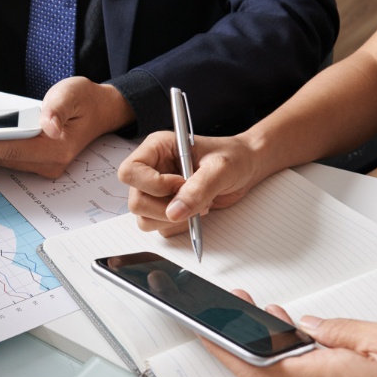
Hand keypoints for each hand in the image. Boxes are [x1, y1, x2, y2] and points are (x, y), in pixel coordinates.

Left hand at [0, 77, 134, 178]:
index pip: (8, 149)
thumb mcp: (73, 93)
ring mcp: (40, 166)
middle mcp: (47, 164)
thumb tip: (47, 124)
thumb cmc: (85, 100)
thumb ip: (58, 107)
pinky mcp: (34, 161)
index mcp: (55, 149)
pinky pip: (4, 157)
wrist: (100, 110)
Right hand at [117, 131, 265, 235]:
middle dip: (165, 208)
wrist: (246, 167)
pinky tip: (197, 210)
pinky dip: (180, 225)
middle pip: (136, 201)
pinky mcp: (165, 208)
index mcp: (156, 148)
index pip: (130, 171)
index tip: (180, 184)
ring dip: (174, 219)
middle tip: (193, 201)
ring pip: (145, 219)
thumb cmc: (234, 157)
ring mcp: (156, 192)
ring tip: (198, 204)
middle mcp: (151, 170)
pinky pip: (161, 228)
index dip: (153, 184)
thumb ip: (198, 188)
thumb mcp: (220, 167)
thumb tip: (174, 212)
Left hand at [199, 292, 376, 376]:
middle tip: (228, 305)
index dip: (221, 347)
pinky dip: (294, 352)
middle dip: (238, 336)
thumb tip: (312, 324)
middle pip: (264, 368)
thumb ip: (344, 329)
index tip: (200, 325)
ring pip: (287, 371)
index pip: (256, 365)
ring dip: (268, 343)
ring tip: (258, 309)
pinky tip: (298, 332)